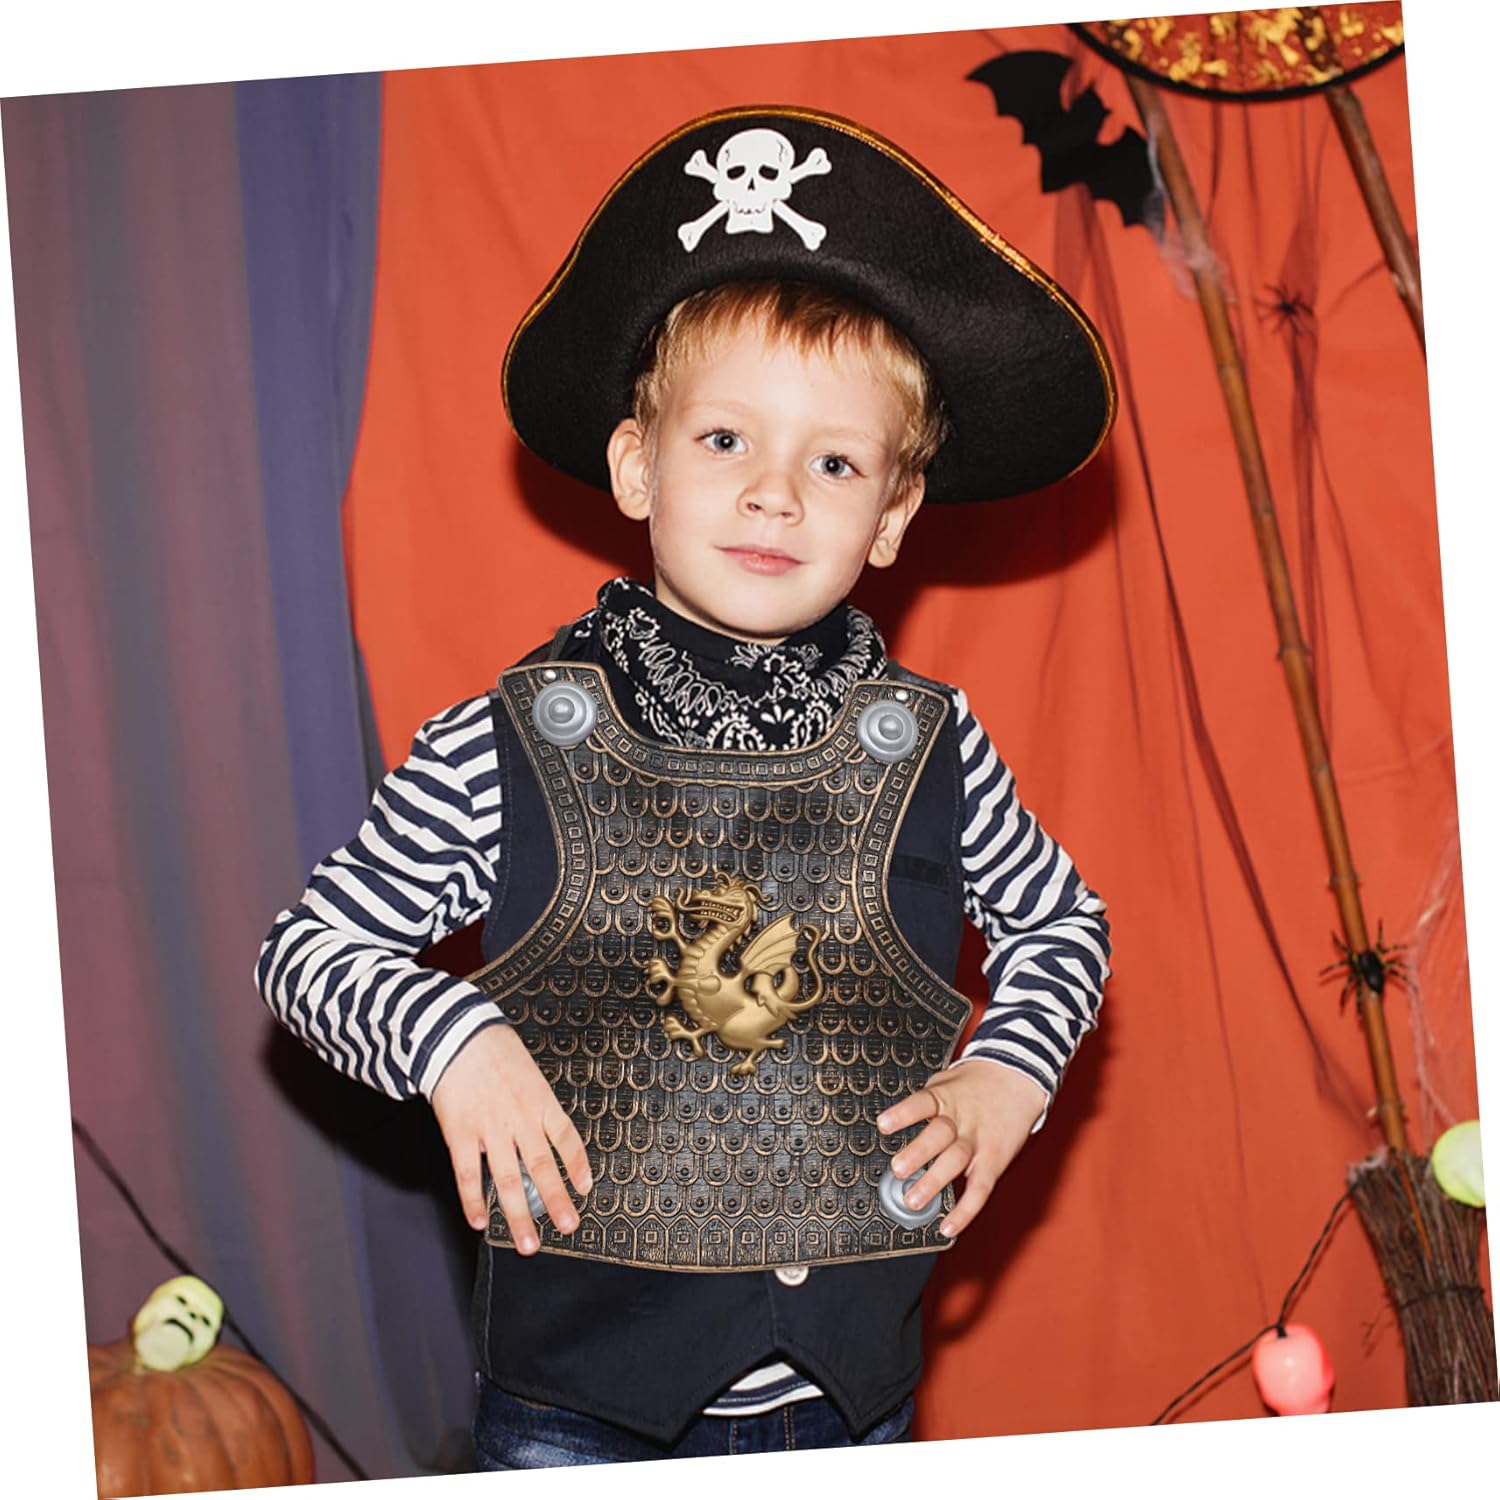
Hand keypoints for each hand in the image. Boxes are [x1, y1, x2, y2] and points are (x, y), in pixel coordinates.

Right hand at [429, 1022, 591, 1253]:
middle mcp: (521, 1120)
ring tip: (529, 1244)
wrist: (456, 1032)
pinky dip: (474, 1201)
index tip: (585, 1188)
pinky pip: (470, 1175)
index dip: (578, 1166)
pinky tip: (480, 1222)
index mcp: (541, 1102)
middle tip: (568, 1227)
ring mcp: (491, 1129)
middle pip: (544, 1168)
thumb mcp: (527, 1072)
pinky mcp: (461, 1133)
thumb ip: (534, 1104)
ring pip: (510, 1181)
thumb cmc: (492, 1049)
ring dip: (520, 1216)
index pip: (567, 1139)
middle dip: (557, 1202)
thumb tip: (541, 1132)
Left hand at [876, 1060, 1047, 1238]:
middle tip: (898, 1169)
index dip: (903, 1114)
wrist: (1016, 1079)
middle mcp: (961, 1120)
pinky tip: (948, 1227)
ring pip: (956, 1161)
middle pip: (939, 1135)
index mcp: (945, 1098)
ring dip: (934, 1182)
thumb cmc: (974, 1085)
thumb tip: (890, 1121)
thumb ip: (923, 1103)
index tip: (883, 1124)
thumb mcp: (945, 1083)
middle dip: (918, 1153)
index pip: (922, 1103)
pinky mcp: (993, 1161)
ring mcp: (978, 1142)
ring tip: (913, 1200)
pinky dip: (965, 1211)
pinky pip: (979, 1189)